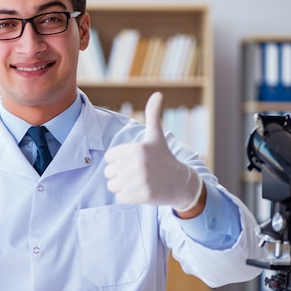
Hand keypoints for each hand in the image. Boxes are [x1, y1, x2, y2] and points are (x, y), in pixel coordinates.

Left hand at [104, 92, 201, 211]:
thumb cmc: (165, 158)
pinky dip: (128, 197)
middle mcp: (136, 165)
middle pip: (108, 173)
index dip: (119, 160)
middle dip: (120, 174)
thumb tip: (158, 93)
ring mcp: (138, 181)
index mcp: (135, 149)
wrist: (181, 183)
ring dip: (123, 186)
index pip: (109, 158)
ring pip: (112, 186)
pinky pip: (120, 198)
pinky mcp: (140, 196)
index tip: (134, 161)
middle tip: (137, 173)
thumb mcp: (156, 136)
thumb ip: (153, 114)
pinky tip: (141, 191)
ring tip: (138, 182)